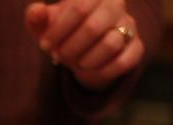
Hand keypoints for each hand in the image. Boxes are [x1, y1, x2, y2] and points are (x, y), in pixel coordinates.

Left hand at [25, 0, 143, 90]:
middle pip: (93, 27)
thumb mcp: (46, 26)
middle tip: (58, 55)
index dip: (58, 30)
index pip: (78, 7)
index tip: (45, 45)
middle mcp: (116, 4)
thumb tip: (36, 11)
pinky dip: (103, 70)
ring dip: (86, 60)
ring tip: (75, 62)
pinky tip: (91, 69)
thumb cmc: (63, 33)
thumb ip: (37, 17)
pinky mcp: (136, 47)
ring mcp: (129, 25)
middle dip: (70, 47)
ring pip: (111, 44)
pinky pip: (124, 61)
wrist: (83, 51)